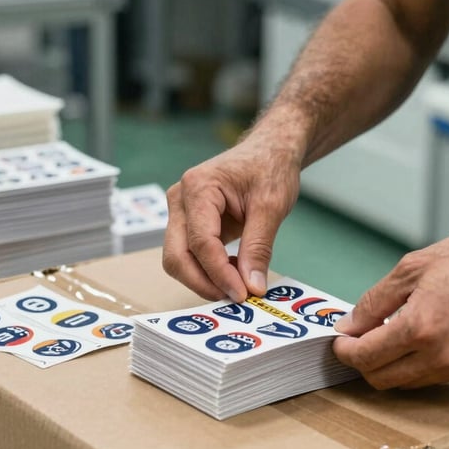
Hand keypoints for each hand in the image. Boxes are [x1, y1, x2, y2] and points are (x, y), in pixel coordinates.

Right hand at [163, 135, 300, 301]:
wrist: (269, 150)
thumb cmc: (269, 167)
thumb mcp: (272, 206)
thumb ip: (259, 248)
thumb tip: (252, 286)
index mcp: (199, 187)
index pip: (201, 242)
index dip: (219, 273)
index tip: (242, 293)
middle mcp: (181, 199)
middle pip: (176, 255)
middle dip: (203, 282)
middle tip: (235, 298)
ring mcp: (181, 211)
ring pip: (178, 258)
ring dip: (204, 278)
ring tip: (239, 284)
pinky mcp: (188, 223)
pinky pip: (189, 254)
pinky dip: (208, 270)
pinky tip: (235, 271)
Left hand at [332, 226, 448, 388]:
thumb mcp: (413, 268)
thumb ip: (374, 301)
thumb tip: (348, 325)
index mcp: (419, 327)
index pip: (365, 357)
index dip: (344, 351)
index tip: (339, 340)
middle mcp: (439, 356)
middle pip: (380, 379)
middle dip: (361, 363)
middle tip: (356, 340)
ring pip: (405, 383)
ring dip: (387, 366)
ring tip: (386, 336)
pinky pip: (429, 378)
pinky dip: (413, 365)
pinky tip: (414, 340)